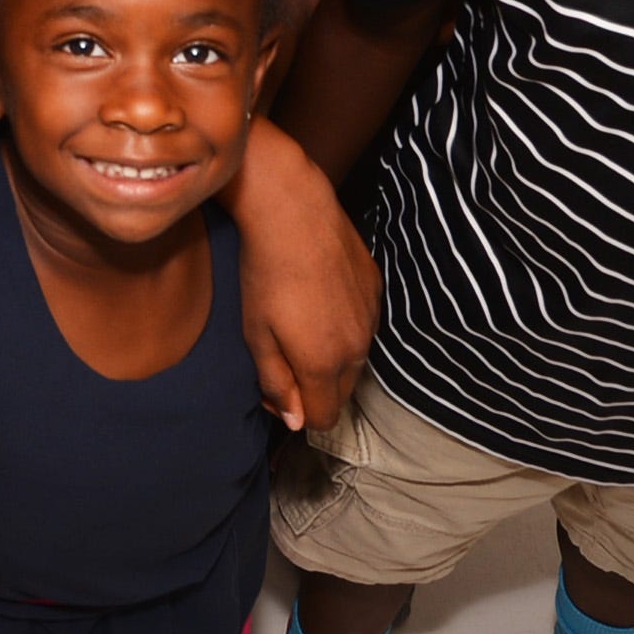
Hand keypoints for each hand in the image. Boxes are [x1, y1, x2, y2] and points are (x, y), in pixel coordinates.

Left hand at [229, 125, 376, 431]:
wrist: (293, 211)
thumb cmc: (265, 274)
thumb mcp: (256, 335)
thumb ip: (277, 383)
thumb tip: (296, 422)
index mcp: (325, 364)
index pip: (323, 419)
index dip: (297, 412)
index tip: (274, 386)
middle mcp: (358, 347)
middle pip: (342, 393)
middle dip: (315, 387)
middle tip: (282, 355)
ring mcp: (372, 316)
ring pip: (355, 359)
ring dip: (331, 355)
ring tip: (299, 322)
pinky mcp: (376, 287)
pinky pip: (363, 324)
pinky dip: (344, 324)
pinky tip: (318, 297)